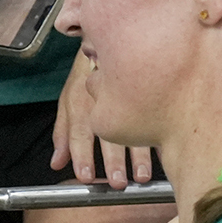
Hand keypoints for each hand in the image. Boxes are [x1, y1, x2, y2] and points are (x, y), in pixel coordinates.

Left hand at [51, 50, 154, 188]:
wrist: (110, 40)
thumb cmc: (87, 77)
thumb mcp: (68, 101)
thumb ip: (62, 134)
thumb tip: (57, 164)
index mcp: (81, 103)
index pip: (80, 133)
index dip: (82, 156)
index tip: (86, 176)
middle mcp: (103, 101)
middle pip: (108, 134)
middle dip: (113, 161)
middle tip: (116, 182)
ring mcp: (127, 96)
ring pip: (134, 127)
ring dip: (139, 155)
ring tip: (141, 176)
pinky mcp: (147, 93)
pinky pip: (155, 116)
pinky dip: (159, 137)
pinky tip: (164, 152)